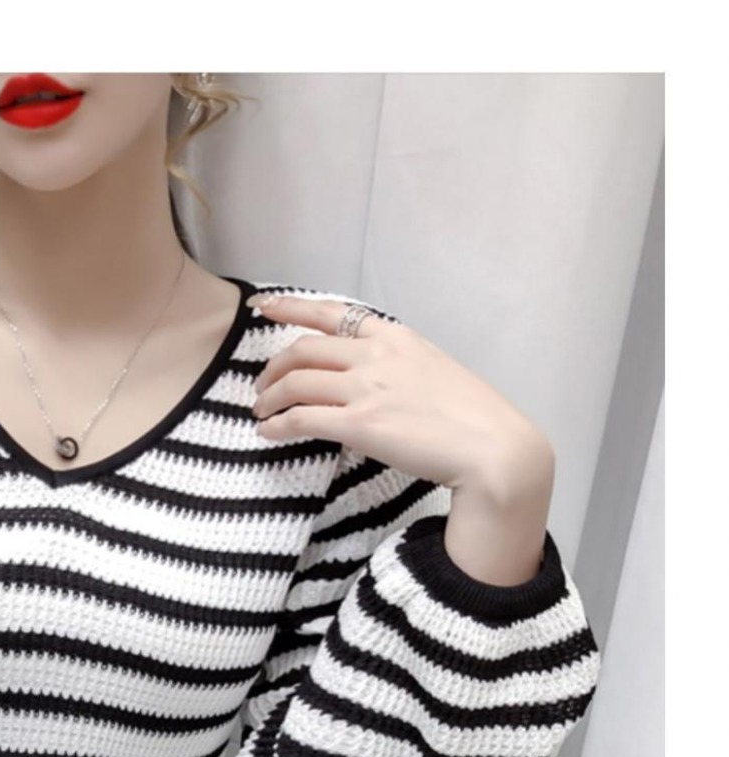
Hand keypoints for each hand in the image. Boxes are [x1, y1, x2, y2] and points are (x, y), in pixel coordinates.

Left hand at [251, 292, 553, 583]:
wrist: (494, 449)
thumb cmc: (474, 416)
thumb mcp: (435, 369)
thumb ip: (399, 366)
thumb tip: (373, 380)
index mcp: (394, 336)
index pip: (331, 312)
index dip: (291, 308)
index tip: (264, 308)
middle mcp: (375, 354)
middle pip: (304, 349)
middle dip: (274, 367)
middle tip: (261, 386)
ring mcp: (366, 388)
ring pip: (297, 381)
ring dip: (270, 397)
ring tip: (261, 412)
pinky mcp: (360, 425)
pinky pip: (302, 418)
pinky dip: (278, 424)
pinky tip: (269, 433)